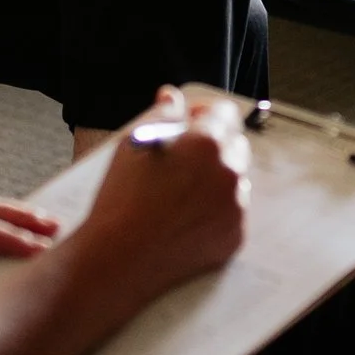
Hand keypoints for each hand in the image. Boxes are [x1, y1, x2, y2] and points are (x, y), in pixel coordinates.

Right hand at [77, 91, 250, 304]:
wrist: (118, 258)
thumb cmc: (121, 198)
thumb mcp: (133, 144)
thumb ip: (161, 113)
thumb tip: (173, 96)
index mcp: (207, 142)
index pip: (225, 112)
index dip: (205, 113)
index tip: (191, 122)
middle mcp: (229, 171)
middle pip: (235, 145)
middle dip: (214, 146)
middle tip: (184, 161)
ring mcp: (236, 206)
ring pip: (235, 180)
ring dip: (216, 180)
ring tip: (180, 195)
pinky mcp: (235, 236)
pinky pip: (233, 213)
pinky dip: (216, 212)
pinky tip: (185, 218)